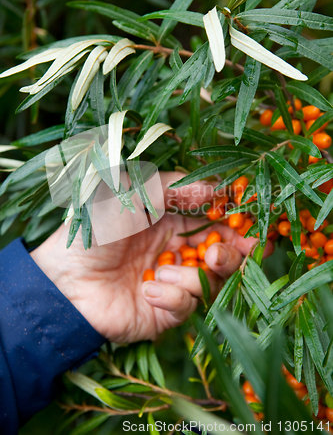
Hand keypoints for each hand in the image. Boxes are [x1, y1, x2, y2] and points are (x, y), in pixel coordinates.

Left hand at [31, 172, 272, 342]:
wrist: (64, 280)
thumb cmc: (95, 230)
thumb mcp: (132, 194)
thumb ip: (174, 187)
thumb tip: (216, 189)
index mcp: (172, 222)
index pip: (216, 220)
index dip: (237, 221)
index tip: (255, 219)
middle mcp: (178, 251)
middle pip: (225, 253)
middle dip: (231, 253)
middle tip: (222, 251)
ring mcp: (173, 281)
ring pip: (212, 281)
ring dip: (195, 276)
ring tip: (164, 270)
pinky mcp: (166, 310)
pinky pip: (188, 306)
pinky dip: (172, 297)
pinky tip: (148, 288)